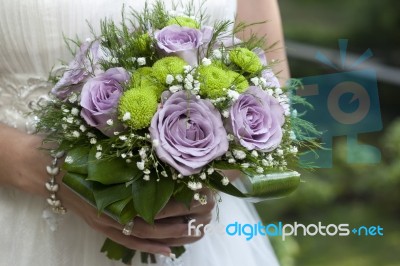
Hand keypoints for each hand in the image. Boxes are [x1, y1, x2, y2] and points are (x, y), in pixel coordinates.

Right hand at [0, 124, 214, 255]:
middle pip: (156, 222)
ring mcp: (107, 223)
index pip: (156, 201)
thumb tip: (162, 142)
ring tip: (197, 233)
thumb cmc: (76, 153)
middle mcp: (113, 211)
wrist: (47, 169)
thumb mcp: (104, 148)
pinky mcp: (102, 228)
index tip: (204, 194)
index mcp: (117, 190)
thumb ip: (130, 150)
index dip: (182, 201)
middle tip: (208, 214)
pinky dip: (150, 248)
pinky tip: (170, 251)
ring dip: (173, 237)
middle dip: (185, 220)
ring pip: (147, 237)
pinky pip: (129, 243)